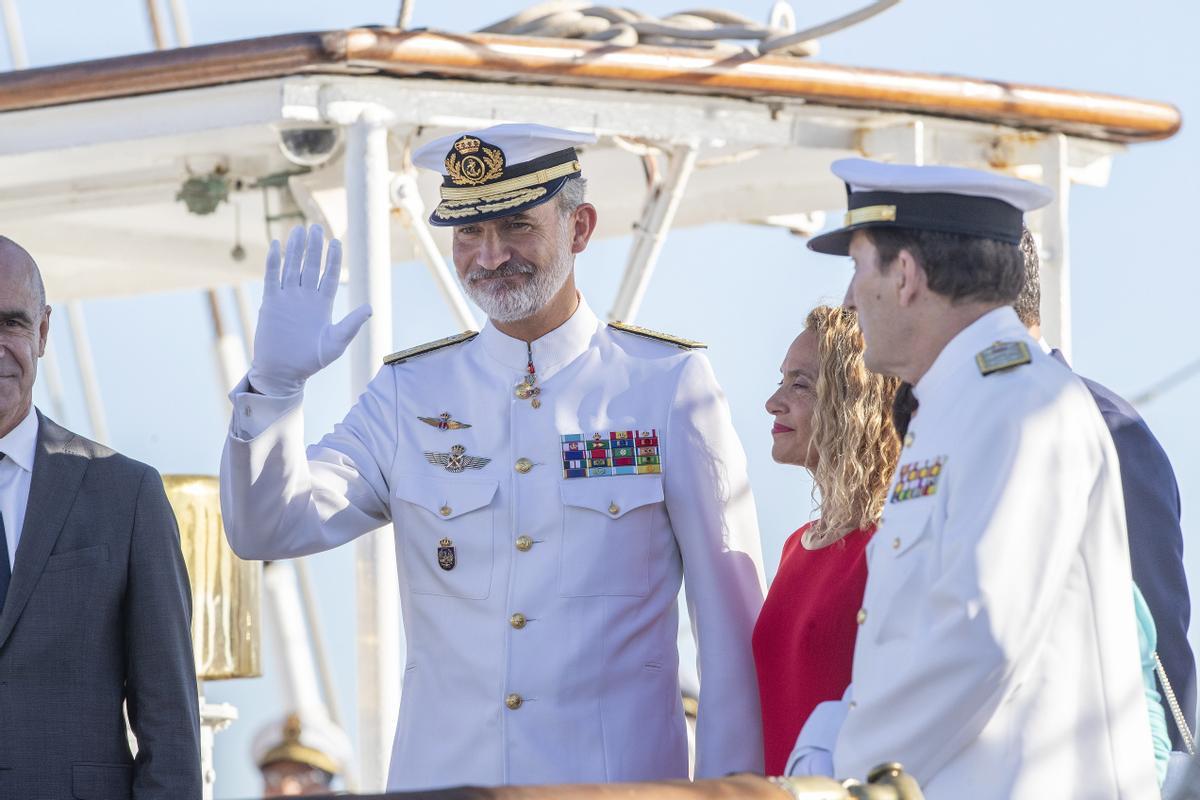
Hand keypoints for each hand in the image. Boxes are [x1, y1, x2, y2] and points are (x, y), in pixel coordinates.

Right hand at [248, 224, 370, 396]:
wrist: (283, 373)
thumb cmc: (311, 361)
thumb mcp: (335, 343)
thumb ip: (351, 325)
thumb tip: (370, 308)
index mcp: (322, 305)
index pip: (328, 276)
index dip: (332, 259)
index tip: (336, 242)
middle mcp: (305, 298)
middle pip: (310, 266)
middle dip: (314, 248)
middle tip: (316, 227)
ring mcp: (287, 298)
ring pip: (291, 267)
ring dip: (294, 249)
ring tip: (298, 230)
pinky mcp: (270, 303)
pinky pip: (272, 278)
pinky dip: (273, 262)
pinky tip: (275, 245)